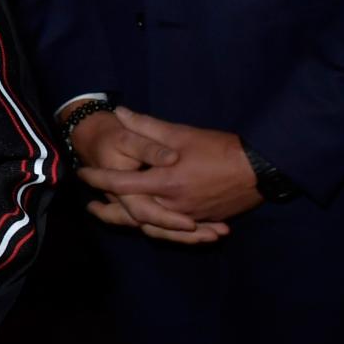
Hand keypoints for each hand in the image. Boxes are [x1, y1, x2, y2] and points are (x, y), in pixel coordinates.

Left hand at [76, 107, 260, 238]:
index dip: (99, 178)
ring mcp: (189, 216)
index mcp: (165, 182)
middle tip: (91, 207)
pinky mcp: (202, 221)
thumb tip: (121, 113)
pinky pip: (173, 230)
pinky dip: (157, 228)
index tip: (83, 174)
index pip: (121, 183)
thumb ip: (148, 127)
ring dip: (130, 222)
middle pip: (132, 214)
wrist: (261, 170)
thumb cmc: (221, 148)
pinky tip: (146, 223)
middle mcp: (173, 204)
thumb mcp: (182, 134)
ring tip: (112, 216)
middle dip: (108, 212)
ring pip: (152, 227)